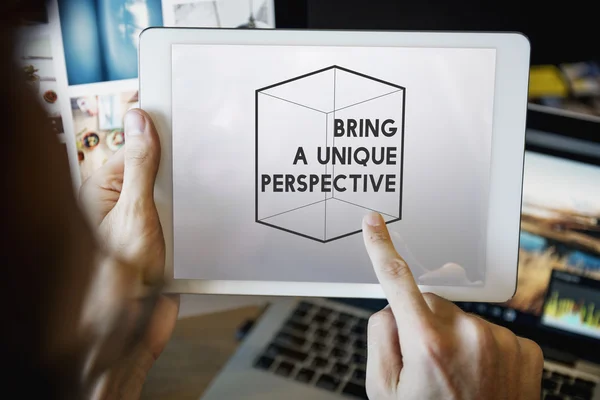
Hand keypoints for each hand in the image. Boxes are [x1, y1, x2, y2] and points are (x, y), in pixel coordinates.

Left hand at [79, 109, 178, 398]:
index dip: (159, 136)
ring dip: (188, 201)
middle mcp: (122, 203)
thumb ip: (140, 166)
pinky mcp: (163, 240)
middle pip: (158, 170)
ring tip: (193, 208)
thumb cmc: (116, 281)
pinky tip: (199, 223)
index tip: (184, 121)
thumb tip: (139, 122)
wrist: (131, 333)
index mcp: (103, 189)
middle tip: (195, 172)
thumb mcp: (134, 213)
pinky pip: (183, 219)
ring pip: (175, 195)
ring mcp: (144, 222)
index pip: (134, 147)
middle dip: (178, 173)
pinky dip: (195, 220)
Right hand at [362, 212, 543, 399]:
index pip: (396, 279)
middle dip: (421, 322)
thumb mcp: (383, 390)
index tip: (374, 223)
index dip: (380, 247)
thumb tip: (392, 308)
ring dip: (453, 337)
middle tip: (425, 364)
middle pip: (429, 302)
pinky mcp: (524, 348)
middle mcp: (468, 335)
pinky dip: (480, 346)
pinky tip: (480, 377)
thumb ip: (380, 337)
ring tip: (456, 377)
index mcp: (427, 343)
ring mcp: (500, 340)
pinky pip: (488, 330)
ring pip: (460, 317)